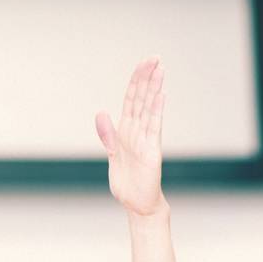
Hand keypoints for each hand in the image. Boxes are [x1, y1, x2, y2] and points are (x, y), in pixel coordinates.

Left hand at [95, 58, 166, 216]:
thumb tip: (101, 112)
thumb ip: (108, 135)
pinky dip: (157, 110)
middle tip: (155, 57)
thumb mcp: (113, 156)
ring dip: (154, 88)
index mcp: (126, 130)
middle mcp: (137, 131)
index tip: (144, 63)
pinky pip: (154, 127)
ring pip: (149, 108)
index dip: (136, 80)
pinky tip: (161, 95)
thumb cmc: (127, 182)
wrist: (137, 204)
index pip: (132, 99)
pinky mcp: (152, 151)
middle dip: (147, 77)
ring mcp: (146, 139)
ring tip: (160, 69)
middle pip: (142, 98)